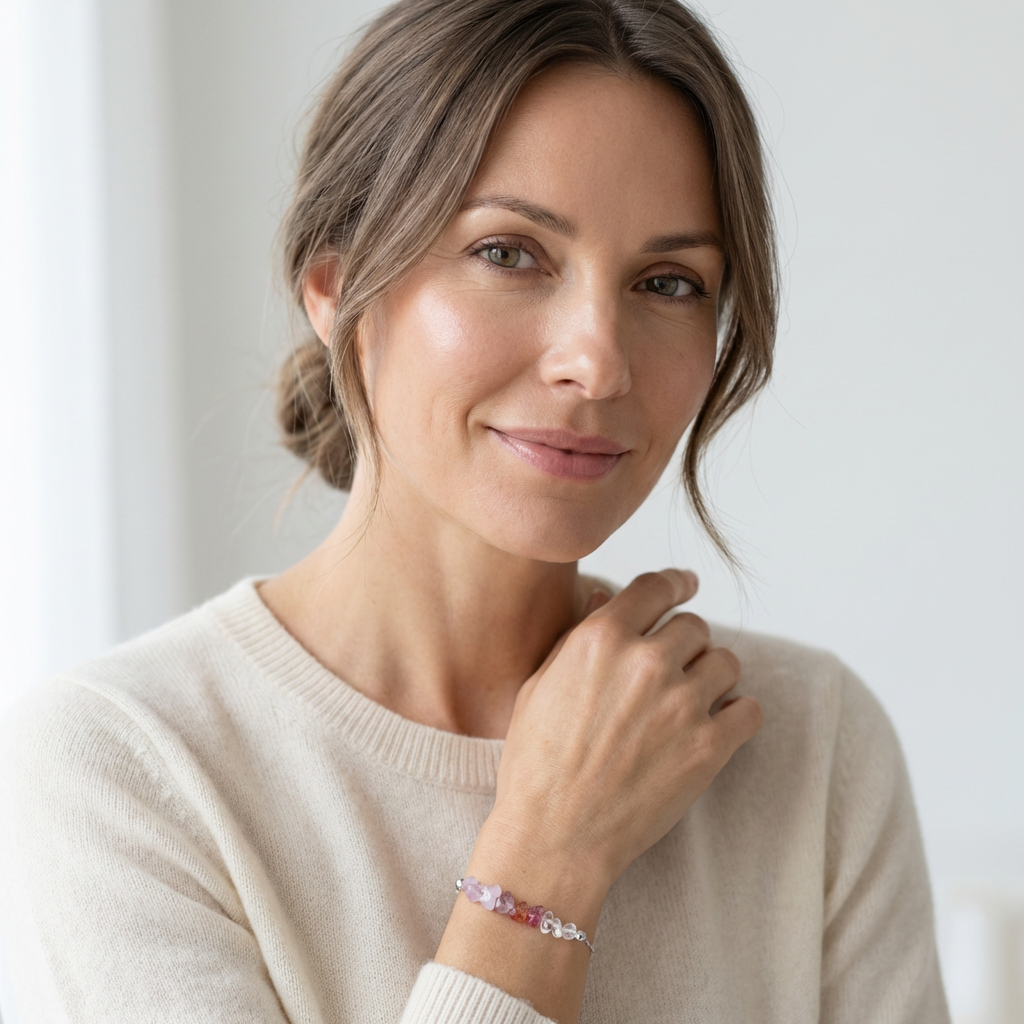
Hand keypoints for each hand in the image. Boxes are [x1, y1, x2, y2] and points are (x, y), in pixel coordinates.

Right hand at [487, 568, 762, 891]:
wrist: (554, 837)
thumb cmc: (535, 763)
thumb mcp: (539, 686)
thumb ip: (577, 636)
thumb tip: (605, 599)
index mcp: (601, 639)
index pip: (656, 588)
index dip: (675, 583)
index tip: (687, 586)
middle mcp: (646, 662)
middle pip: (695, 625)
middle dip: (686, 642)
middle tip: (674, 666)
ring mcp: (682, 704)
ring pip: (727, 662)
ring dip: (713, 675)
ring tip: (693, 698)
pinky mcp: (709, 748)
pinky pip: (749, 710)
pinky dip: (737, 714)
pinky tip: (717, 724)